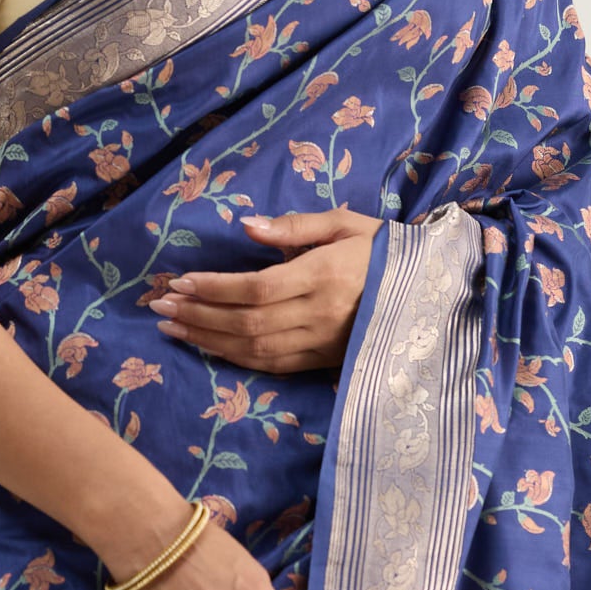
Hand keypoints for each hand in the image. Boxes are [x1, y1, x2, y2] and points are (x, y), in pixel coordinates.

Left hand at [149, 205, 383, 371]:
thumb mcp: (346, 223)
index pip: (256, 289)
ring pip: (254, 349)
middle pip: (247, 323)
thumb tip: (246, 226)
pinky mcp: (323, 362)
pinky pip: (271, 366)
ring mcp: (322, 343)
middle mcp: (320, 314)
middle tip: (160, 306)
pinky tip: (208, 346)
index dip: (214, 289)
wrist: (430, 292)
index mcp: (325, 275)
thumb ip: (295, 226)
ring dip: (208, 340)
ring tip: (172, 327)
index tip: (179, 281)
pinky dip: (235, 358)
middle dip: (199, 315)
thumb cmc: (383, 250)